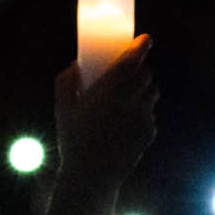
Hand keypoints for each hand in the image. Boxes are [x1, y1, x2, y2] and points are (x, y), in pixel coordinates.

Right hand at [54, 34, 157, 187]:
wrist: (92, 175)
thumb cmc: (73, 139)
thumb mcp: (62, 108)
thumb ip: (66, 81)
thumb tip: (76, 64)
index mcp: (110, 88)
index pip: (133, 58)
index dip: (142, 45)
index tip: (146, 39)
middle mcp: (131, 98)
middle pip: (146, 74)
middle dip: (139, 69)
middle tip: (128, 73)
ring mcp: (143, 116)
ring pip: (152, 92)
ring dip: (144, 89)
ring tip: (128, 97)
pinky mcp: (149, 131)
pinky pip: (150, 114)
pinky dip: (142, 112)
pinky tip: (126, 122)